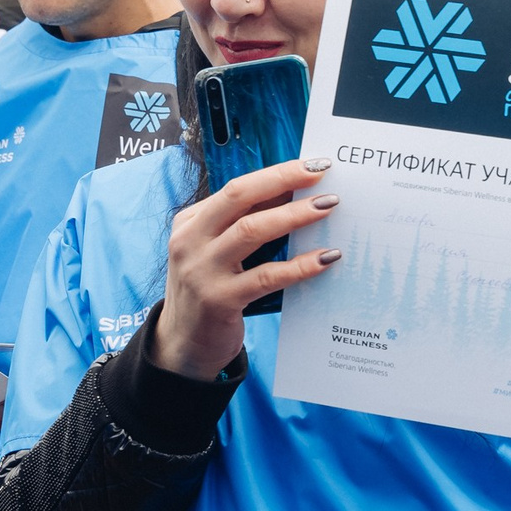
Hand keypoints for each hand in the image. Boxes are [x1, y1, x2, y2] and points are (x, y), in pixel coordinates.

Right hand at [149, 159, 343, 381]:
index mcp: (190, 223)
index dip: (276, 174)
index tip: (312, 165)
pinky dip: (299, 266)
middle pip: (239, 197)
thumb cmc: (209, 292)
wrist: (182, 346)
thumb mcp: (215, 253)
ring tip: (327, 207)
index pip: (236, 189)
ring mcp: (201, 271)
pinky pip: (266, 277)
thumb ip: (243, 226)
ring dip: (294, 216)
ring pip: (252, 231)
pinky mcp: (219, 300)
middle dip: (283, 180)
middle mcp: (190, 241)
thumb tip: (293, 196)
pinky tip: (325, 258)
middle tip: (321, 175)